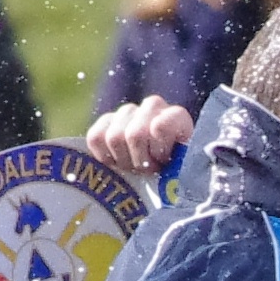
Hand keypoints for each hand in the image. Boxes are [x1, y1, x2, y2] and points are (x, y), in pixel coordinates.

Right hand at [85, 97, 199, 175]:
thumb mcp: (184, 172)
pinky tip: (117, 162)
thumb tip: (172, 173)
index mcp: (176, 116)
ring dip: (123, 160)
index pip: (159, 127)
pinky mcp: (106, 121)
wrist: (161, 174)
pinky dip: (104, 156)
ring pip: (114, 137)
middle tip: (148, 171)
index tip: (164, 163)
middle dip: (140, 161)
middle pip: (134, 135)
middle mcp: (152, 106)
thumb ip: (180, 168)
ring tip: (135, 167)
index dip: (158, 153)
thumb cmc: (175, 174)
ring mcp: (128, 111)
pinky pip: (95, 138)